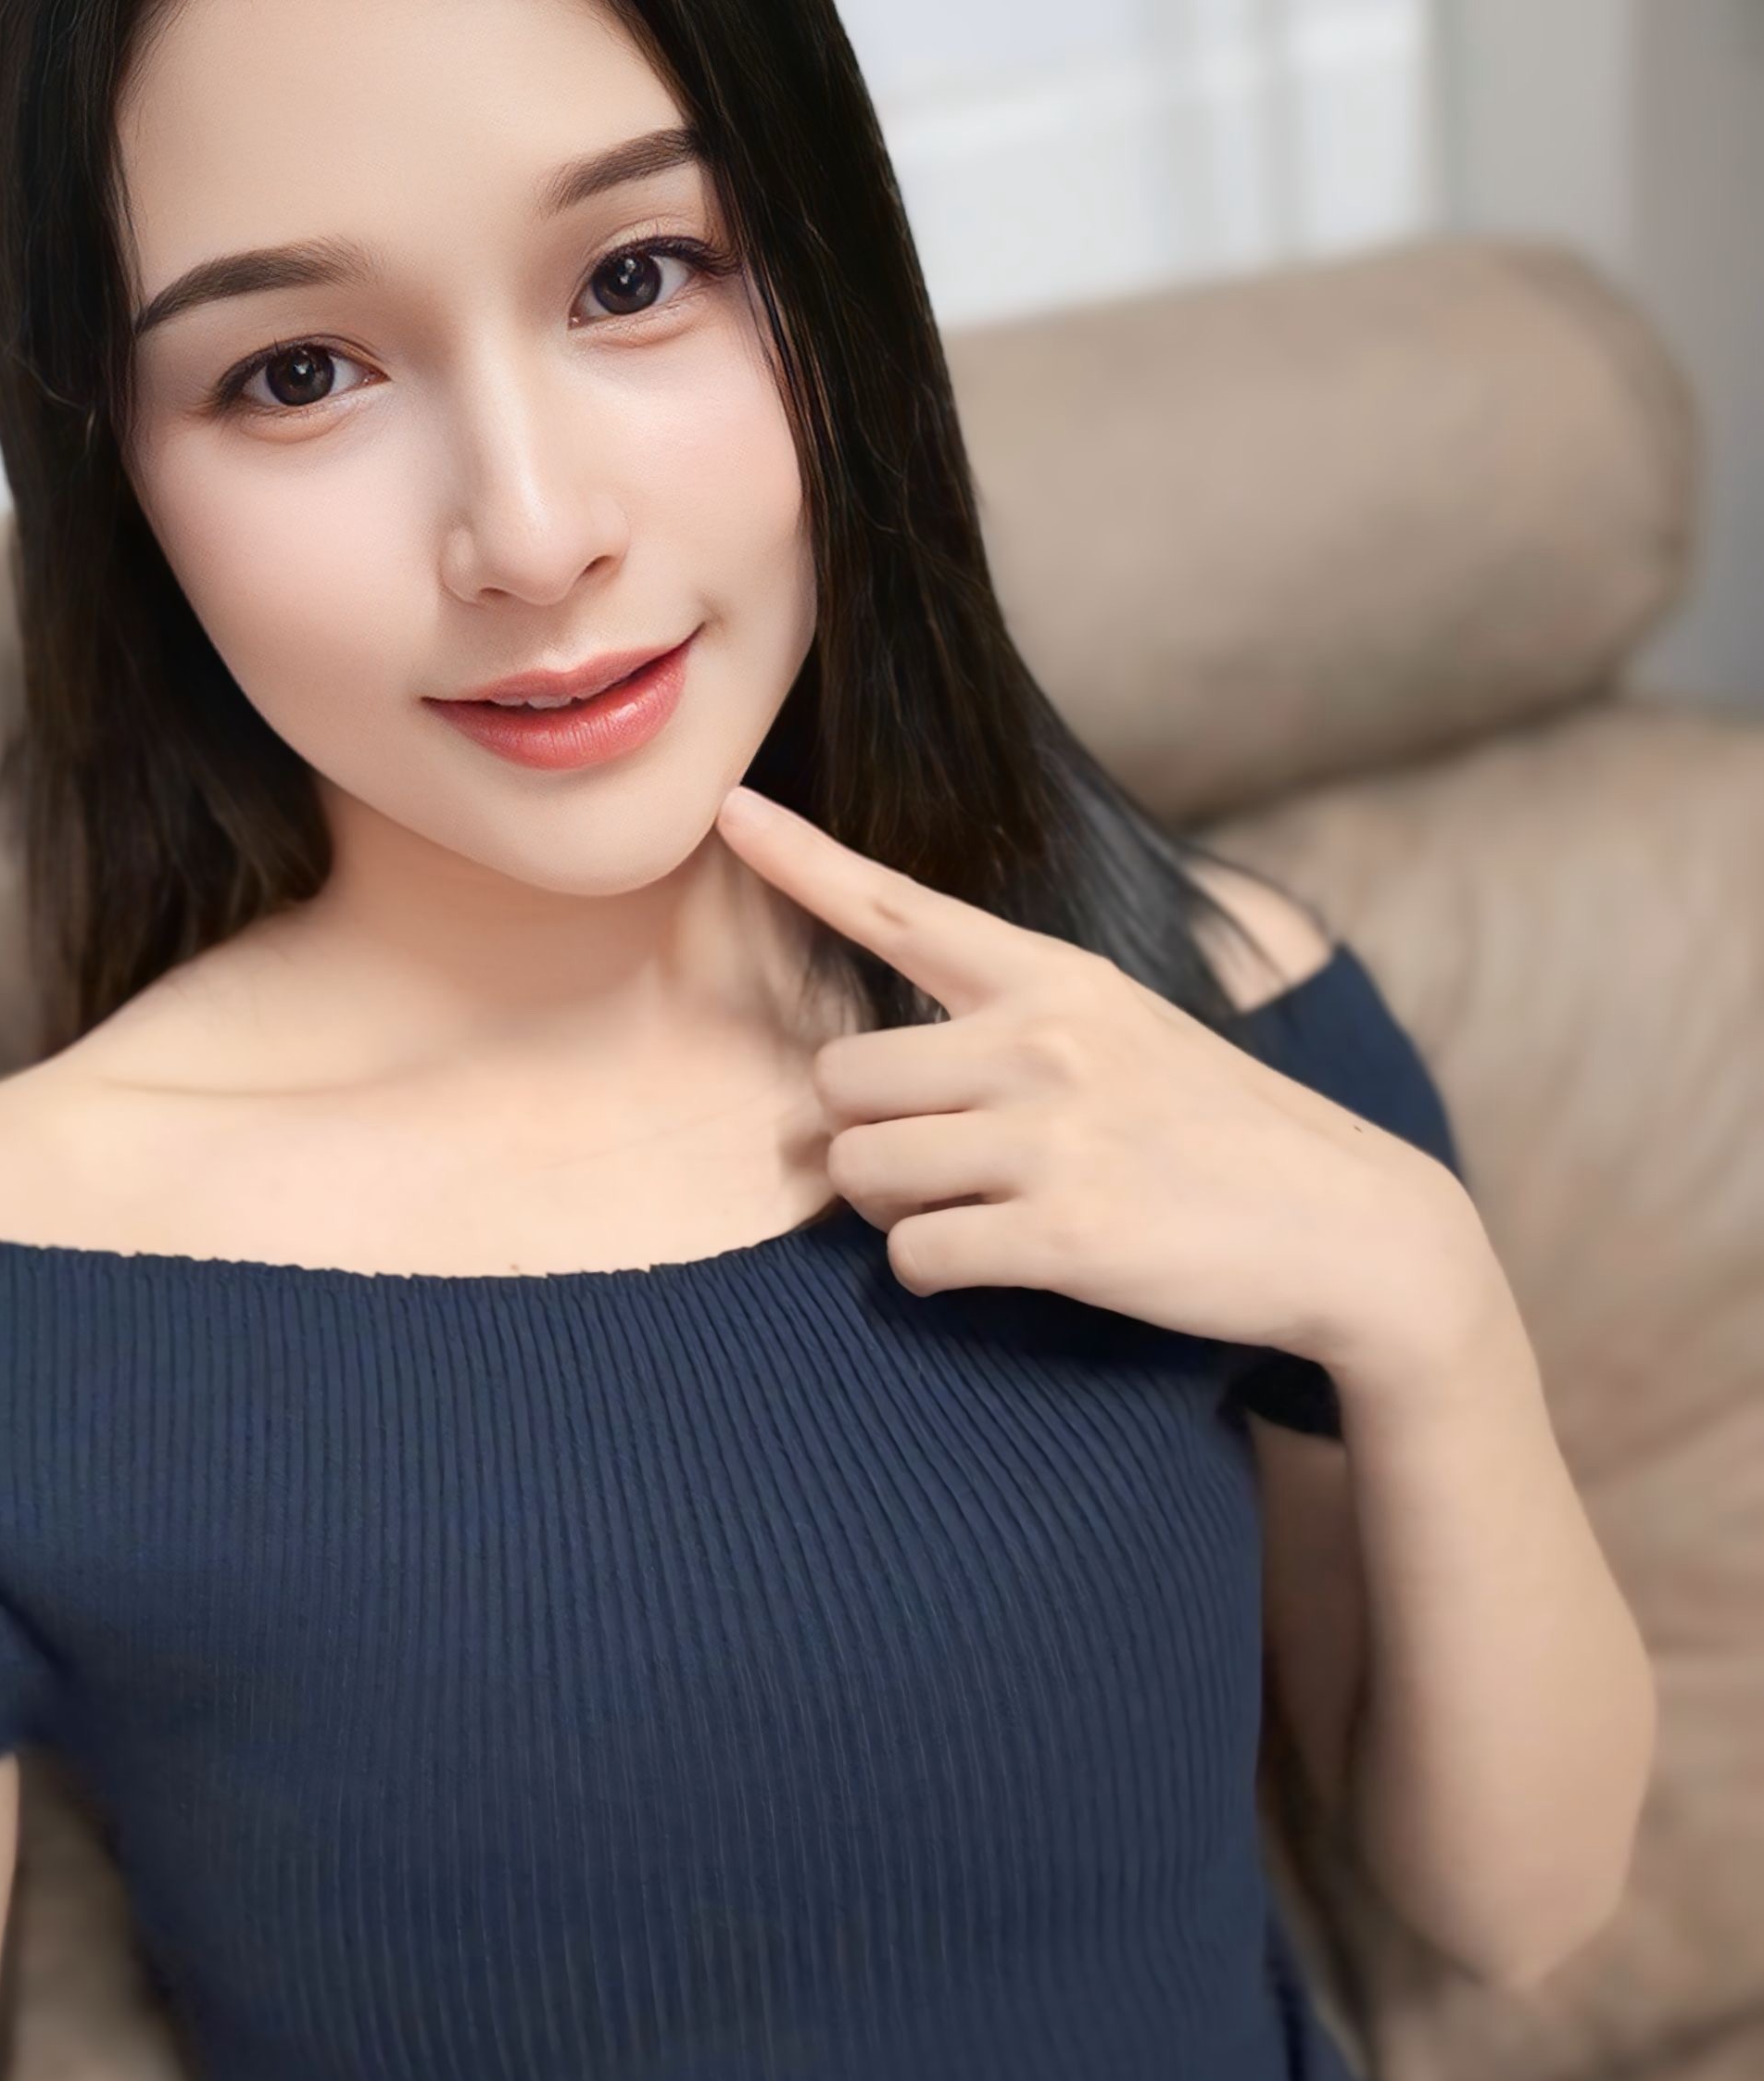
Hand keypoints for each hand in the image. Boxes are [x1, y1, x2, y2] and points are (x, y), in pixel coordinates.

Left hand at [714, 783, 1496, 1380]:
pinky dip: (934, 1274)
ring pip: (864, 1170)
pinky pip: (917, 1257)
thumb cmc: (1217, 1133)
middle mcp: (1044, 1042)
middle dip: (860, 1136)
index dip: (799, 859)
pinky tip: (997, 1265)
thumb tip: (874, 1077)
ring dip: (891, 1208)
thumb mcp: (1122, 1032)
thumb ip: (1009, 1025)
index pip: (898, 906)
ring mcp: (1055, 1136)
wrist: (1351, 1227)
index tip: (729, 806)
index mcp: (1054, 979)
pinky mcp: (1066, 1234)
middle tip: (929, 1166)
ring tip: (973, 1211)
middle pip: (840, 1080)